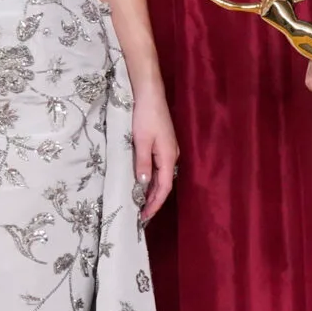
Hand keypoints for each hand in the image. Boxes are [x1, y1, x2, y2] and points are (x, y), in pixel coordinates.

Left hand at [130, 82, 178, 222]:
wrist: (149, 93)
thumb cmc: (145, 116)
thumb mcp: (141, 141)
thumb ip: (142, 163)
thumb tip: (143, 184)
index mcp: (168, 157)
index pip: (163, 188)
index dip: (154, 204)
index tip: (144, 217)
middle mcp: (171, 156)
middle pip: (164, 184)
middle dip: (153, 200)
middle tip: (140, 215)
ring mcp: (167, 150)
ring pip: (161, 176)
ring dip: (151, 190)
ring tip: (140, 203)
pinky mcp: (162, 144)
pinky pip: (158, 167)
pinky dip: (151, 178)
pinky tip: (142, 182)